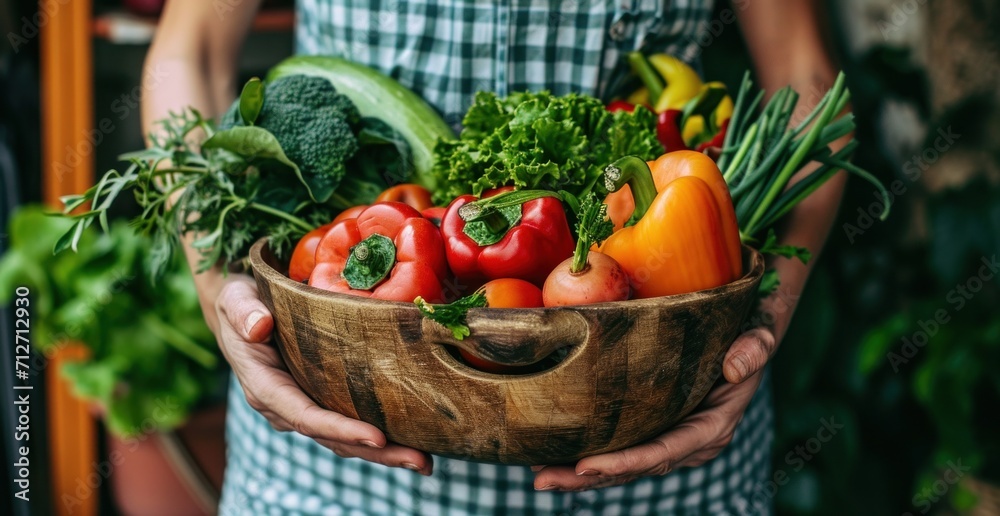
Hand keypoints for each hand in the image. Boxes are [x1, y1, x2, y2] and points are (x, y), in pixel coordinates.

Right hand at [214, 275, 433, 474]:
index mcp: (265, 386)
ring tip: (424, 461)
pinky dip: (378, 437)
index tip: (377, 436)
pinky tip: (412, 439)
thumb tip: (260, 327)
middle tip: (421, 462)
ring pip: (344, 439)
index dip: (340, 429)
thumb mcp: (235, 299)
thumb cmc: (239, 303)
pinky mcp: (320, 400)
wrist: (242, 311)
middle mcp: (285, 406)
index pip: (305, 416)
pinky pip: (349, 424)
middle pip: (333, 438)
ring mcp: (303, 406)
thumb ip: (243, 311)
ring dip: (384, 452)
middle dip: (377, 452)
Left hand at [532, 326, 777, 490]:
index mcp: (711, 427)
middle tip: (544, 480)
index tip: (587, 466)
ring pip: (621, 464)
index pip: (664, 451)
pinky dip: (585, 454)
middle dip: (587, 478)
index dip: (626, 461)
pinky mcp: (652, 427)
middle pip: (634, 466)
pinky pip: (618, 447)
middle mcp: (687, 442)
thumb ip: (754, 349)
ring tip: (538, 477)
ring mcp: (668, 437)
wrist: (745, 337)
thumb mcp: (757, 337)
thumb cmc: (747, 335)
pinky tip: (550, 455)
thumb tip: (736, 367)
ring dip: (578, 474)